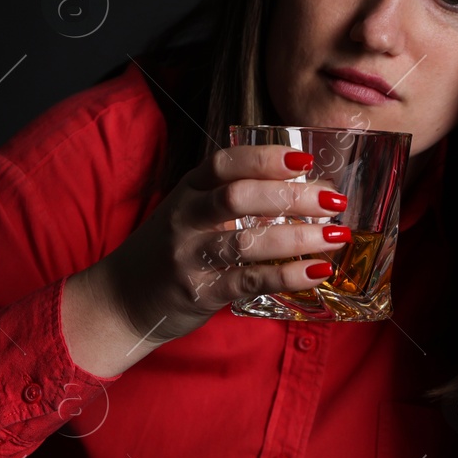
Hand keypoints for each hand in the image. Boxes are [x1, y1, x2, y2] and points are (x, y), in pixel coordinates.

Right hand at [89, 145, 350, 344]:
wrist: (120, 300)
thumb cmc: (169, 251)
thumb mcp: (190, 212)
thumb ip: (230, 196)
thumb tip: (301, 187)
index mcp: (188, 189)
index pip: (225, 163)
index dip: (266, 157)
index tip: (306, 159)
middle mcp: (186, 218)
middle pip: (239, 196)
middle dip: (292, 196)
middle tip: (333, 200)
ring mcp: (189, 256)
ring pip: (246, 241)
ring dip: (298, 237)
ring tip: (336, 237)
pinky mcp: (198, 292)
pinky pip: (249, 280)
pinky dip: (287, 275)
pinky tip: (317, 271)